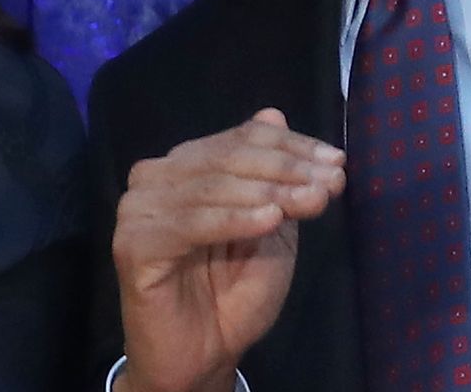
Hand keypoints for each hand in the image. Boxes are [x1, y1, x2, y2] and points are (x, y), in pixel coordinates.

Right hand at [111, 107, 345, 391]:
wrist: (201, 356)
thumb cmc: (234, 293)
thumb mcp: (269, 228)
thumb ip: (272, 176)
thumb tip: (273, 114)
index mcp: (185, 166)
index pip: (240, 138)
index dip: (292, 146)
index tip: (338, 163)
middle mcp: (155, 178)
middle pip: (227, 156)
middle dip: (286, 169)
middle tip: (330, 185)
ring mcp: (138, 209)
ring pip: (211, 186)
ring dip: (268, 192)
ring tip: (311, 203)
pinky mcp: (132, 244)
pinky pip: (190, 224)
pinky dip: (233, 219)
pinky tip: (270, 221)